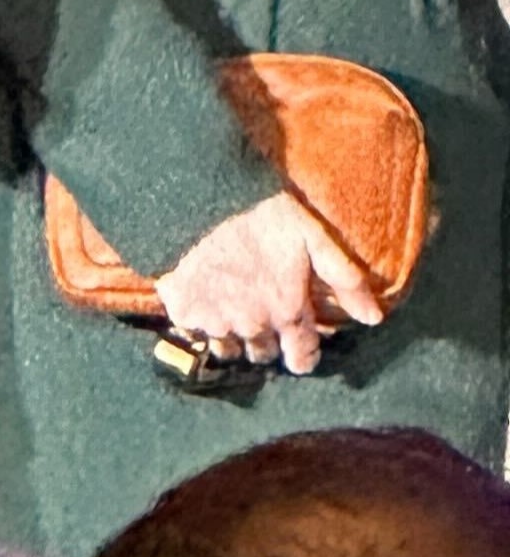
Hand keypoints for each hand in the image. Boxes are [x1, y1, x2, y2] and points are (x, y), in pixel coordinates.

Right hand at [152, 190, 386, 375]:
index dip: (304, 356)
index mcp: (286, 312)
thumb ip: (346, 280)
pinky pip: (192, 332)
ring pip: (227, 350)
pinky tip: (202, 305)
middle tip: (265, 323)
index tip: (301, 351)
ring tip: (232, 317)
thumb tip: (374, 318)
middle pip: (262, 355)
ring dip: (232, 339)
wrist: (199, 200)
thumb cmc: (261, 215)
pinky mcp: (183, 309)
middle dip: (267, 344)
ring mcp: (214, 320)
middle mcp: (252, 325)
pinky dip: (198, 325)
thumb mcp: (315, 239)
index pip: (300, 357)